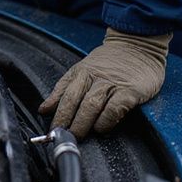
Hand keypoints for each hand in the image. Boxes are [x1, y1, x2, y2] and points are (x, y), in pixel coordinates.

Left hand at [39, 28, 170, 138]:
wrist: (137, 46)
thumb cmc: (110, 62)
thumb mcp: (83, 70)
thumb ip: (64, 89)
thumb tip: (44, 109)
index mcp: (80, 71)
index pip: (62, 92)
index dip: (54, 111)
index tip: (50, 127)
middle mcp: (92, 76)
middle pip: (73, 99)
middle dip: (65, 119)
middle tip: (61, 135)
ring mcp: (111, 83)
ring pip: (90, 105)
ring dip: (81, 123)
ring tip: (77, 135)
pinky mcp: (130, 91)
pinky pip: (114, 108)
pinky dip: (105, 121)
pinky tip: (101, 129)